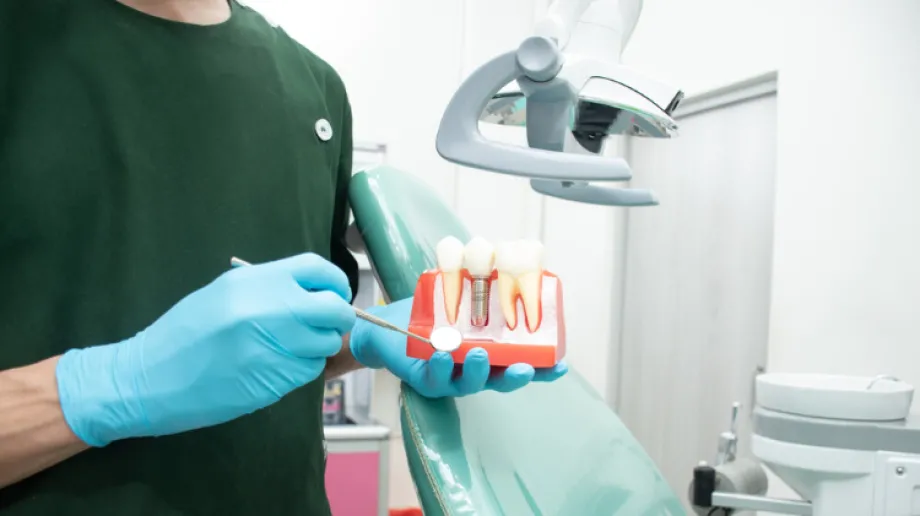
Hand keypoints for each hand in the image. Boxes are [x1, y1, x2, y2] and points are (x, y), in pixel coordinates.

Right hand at [55, 254, 355, 446]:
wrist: (147, 378)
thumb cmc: (183, 335)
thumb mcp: (224, 294)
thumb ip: (270, 289)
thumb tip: (315, 294)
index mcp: (255, 281)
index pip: (319, 270)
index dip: (335, 283)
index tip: (334, 295)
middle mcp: (269, 309)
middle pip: (334, 309)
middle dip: (336, 319)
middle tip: (322, 326)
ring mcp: (273, 346)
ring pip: (324, 344)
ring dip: (315, 348)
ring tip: (285, 350)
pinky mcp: (273, 381)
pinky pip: (307, 371)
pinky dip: (299, 371)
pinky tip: (271, 369)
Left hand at [350, 298, 567, 397]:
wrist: (392, 322)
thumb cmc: (434, 310)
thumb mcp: (465, 292)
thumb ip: (489, 280)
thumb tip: (516, 253)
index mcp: (490, 354)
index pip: (521, 365)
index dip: (542, 369)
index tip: (560, 366)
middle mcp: (474, 369)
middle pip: (500, 381)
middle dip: (514, 377)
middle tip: (524, 368)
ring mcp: (450, 377)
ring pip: (469, 383)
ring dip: (476, 370)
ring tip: (478, 354)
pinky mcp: (424, 377)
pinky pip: (434, 377)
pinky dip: (439, 367)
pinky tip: (441, 354)